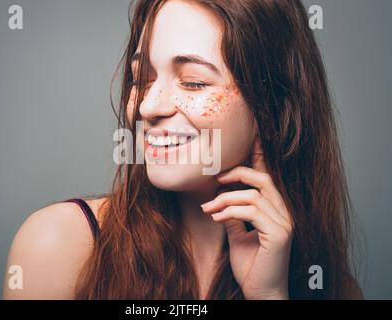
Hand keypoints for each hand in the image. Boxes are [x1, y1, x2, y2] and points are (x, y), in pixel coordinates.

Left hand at [201, 137, 292, 298]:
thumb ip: (233, 216)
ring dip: (225, 199)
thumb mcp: (238, 236)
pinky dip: (230, 211)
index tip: (251, 137)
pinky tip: (216, 218)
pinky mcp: (279, 234)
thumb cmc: (251, 266)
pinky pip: (251, 211)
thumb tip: (220, 202)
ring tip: (208, 209)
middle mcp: (284, 213)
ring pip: (253, 195)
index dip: (259, 157)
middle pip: (263, 179)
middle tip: (215, 180)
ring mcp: (284, 223)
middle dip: (237, 174)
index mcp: (276, 211)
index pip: (267, 179)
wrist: (260, 292)